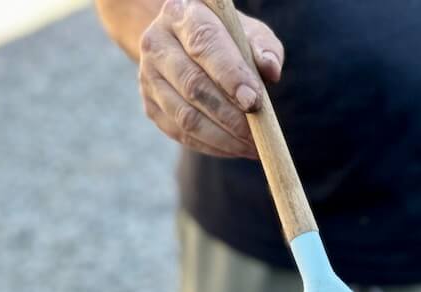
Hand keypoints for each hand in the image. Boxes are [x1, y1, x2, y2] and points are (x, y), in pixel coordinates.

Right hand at [138, 0, 283, 157]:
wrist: (184, 43)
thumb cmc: (225, 37)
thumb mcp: (247, 31)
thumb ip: (263, 47)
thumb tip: (271, 70)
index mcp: (181, 14)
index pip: (204, 45)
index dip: (230, 76)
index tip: (254, 102)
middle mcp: (157, 43)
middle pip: (193, 86)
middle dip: (229, 116)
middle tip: (258, 135)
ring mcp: (148, 77)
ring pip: (185, 116)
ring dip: (222, 138)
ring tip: (251, 147)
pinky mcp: (150, 106)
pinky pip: (181, 133)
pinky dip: (210, 146)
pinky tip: (234, 148)